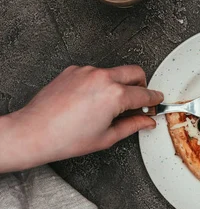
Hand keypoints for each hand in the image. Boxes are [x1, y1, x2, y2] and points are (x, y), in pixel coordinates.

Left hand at [0, 65, 162, 171]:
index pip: (144, 94)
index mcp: (114, 95)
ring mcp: (86, 71)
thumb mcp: (106, 137)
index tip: (156, 102)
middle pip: (135, 72)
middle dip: (142, 84)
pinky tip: (90, 101)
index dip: (154, 100)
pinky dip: (99, 84)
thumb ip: (131, 126)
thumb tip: (145, 122)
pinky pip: (94, 73)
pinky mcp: (73, 70)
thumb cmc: (65, 138)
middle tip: (140, 99)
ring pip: (113, 72)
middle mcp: (102, 77)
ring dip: (118, 84)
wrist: (34, 132)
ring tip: (109, 106)